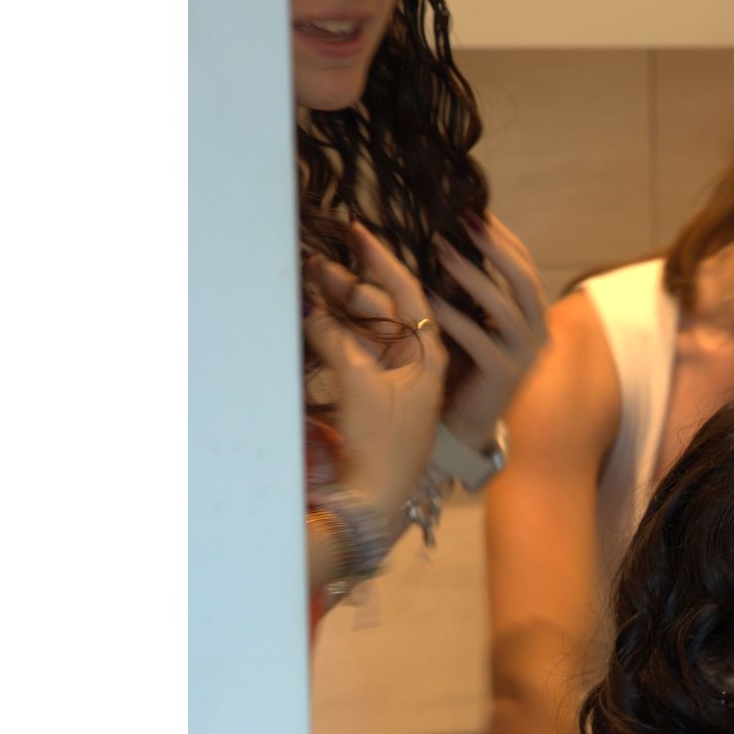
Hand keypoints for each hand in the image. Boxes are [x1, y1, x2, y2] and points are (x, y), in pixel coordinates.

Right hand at [305, 222, 446, 528]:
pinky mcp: (370, 401)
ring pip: (362, 332)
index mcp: (427, 357)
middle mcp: (414, 365)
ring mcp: (391, 383)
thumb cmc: (382, 445)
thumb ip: (336, 340)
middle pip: (381, 311)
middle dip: (348, 284)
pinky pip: (351, 355)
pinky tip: (310, 318)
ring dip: (336, 307)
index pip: (407, 295)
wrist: (375, 502)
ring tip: (306, 282)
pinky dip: (331, 335)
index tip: (359, 231)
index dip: (382, 260)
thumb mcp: (359, 384)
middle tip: (314, 261)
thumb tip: (310, 310)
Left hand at [429, 211, 548, 449]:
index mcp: (533, 316)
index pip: (525, 266)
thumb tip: (445, 241)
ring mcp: (524, 356)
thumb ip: (470, 290)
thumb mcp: (472, 320)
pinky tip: (430, 301)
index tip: (474, 209)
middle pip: (524, 280)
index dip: (502, 237)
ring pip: (504, 308)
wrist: (466, 422)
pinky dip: (455, 319)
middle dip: (495, 248)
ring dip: (473, 276)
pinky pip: (480, 340)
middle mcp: (537, 333)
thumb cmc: (464, 366)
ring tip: (442, 252)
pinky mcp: (504, 377)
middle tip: (465, 221)